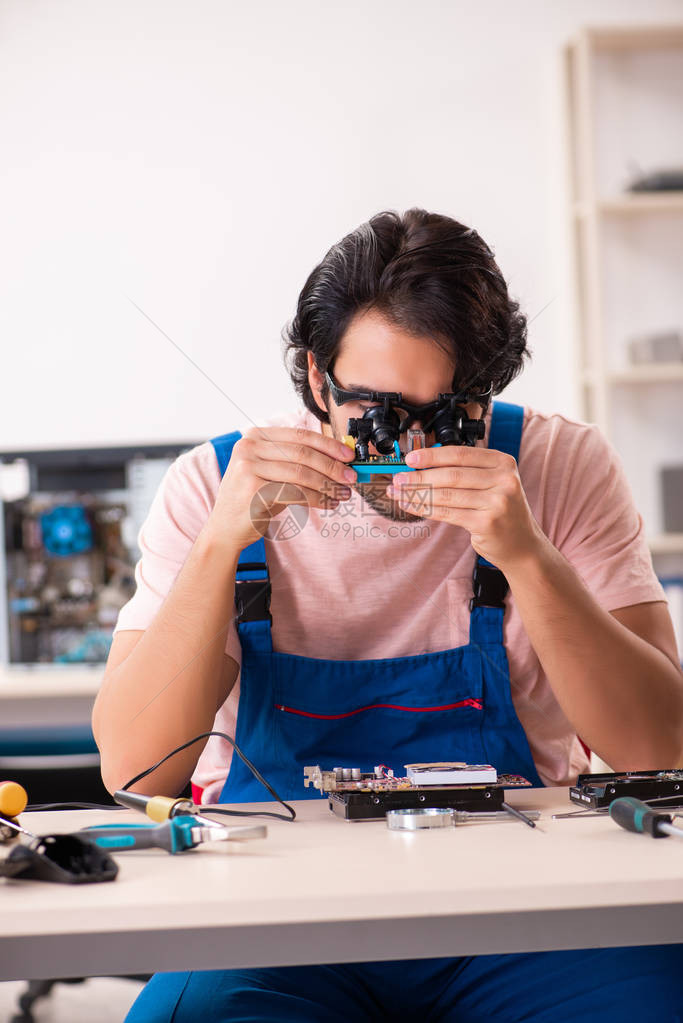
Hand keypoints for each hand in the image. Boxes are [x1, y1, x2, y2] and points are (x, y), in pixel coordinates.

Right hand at [206, 426, 356, 550]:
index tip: (349, 456)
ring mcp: (249, 467)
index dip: (328, 445)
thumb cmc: (253, 499)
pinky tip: (329, 504)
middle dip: (332, 466)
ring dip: (328, 485)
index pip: (300, 435)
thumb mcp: (271, 472)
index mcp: (255, 436)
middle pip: (303, 454)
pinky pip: (296, 492)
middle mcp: (249, 447)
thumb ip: (296, 461)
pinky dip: (318, 499)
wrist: (225, 528)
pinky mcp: (254, 490)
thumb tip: (338, 460)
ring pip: (302, 474)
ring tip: (343, 493)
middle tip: (351, 477)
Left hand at [386, 445, 543, 569]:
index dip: (432, 455)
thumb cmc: (501, 511)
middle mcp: (504, 480)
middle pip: (451, 475)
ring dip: (418, 493)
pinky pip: (448, 513)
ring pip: (447, 495)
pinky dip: (425, 509)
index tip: (411, 458)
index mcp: (503, 463)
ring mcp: (497, 502)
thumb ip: (466, 471)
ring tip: (399, 492)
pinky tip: (411, 505)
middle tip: (398, 478)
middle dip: (420, 476)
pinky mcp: (487, 523)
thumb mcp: (493, 483)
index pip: (461, 454)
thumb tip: (422, 465)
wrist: (522, 545)